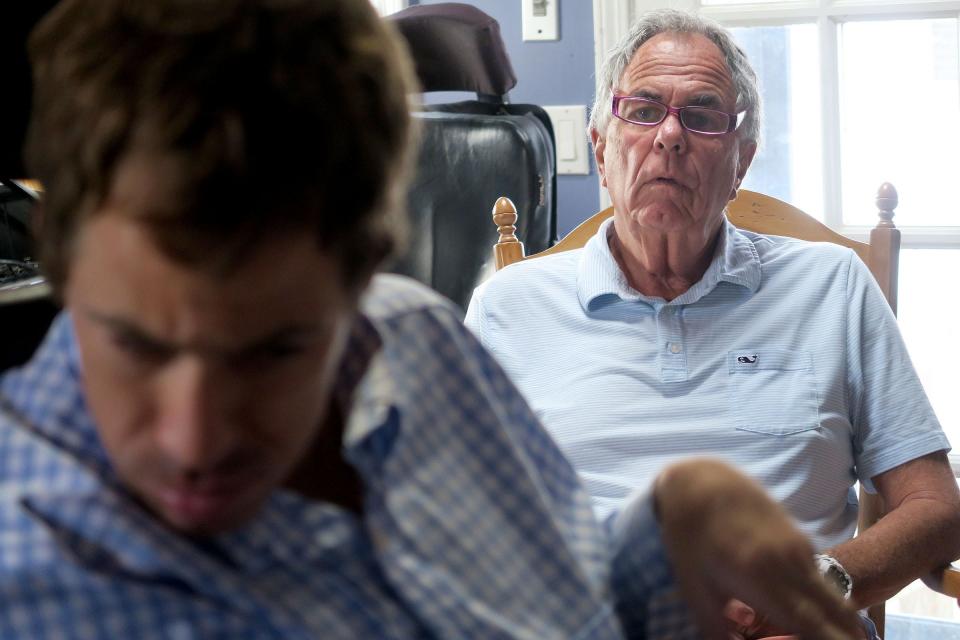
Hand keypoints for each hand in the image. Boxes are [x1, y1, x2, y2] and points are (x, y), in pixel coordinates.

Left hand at [653, 459, 863, 639]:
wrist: (702, 483)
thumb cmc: (690, 538)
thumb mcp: (693, 586)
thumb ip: (713, 627)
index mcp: (762, 580)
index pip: (811, 624)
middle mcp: (790, 564)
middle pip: (837, 611)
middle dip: (849, 636)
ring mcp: (799, 548)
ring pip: (833, 593)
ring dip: (842, 619)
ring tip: (839, 636)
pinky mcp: (800, 537)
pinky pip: (822, 576)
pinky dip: (828, 599)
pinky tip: (818, 612)